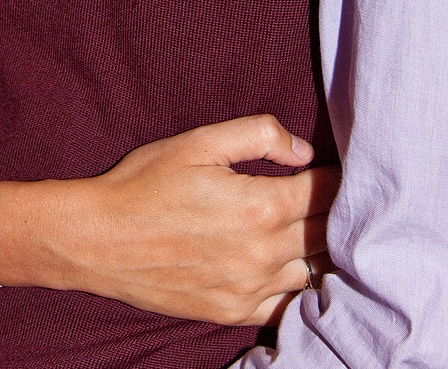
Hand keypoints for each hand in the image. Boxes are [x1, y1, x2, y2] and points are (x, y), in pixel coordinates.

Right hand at [0, 114, 338, 323]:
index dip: (341, 177)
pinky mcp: (233, 311)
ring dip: (322, 252)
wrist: (99, 239)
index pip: (325, 192)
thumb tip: (304, 150)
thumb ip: (259, 135)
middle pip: (327, 234)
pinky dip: (299, 288)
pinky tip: (297, 269)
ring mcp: (249, 289)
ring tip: (323, 232)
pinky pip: (286, 307)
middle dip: (340, 214)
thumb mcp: (199, 141)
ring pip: (312, 273)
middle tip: (347, 198)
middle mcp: (262, 254)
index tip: (349, 167)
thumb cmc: (146, 181)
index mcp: (259, 205)